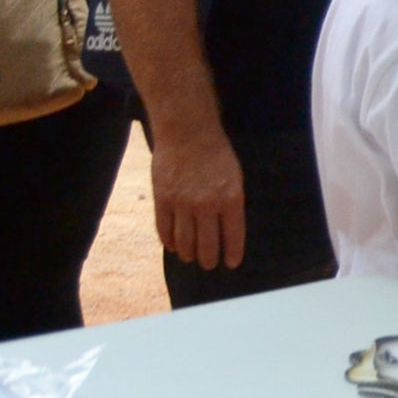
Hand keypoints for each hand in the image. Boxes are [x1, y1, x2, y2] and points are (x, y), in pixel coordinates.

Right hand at [151, 124, 246, 270]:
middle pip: (207, 244)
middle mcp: (207, 205)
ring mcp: (182, 203)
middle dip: (209, 259)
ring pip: (185, 241)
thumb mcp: (235, 177)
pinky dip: (169, 241)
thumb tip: (227, 229)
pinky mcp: (162, 199)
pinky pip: (164, 228)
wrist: (187, 133)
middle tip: (209, 264)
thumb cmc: (216, 153)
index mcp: (231, 199)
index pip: (233, 236)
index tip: (231, 264)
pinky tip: (174, 247)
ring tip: (192, 258)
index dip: (232, 254)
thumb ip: (231, 203)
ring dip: (189, 254)